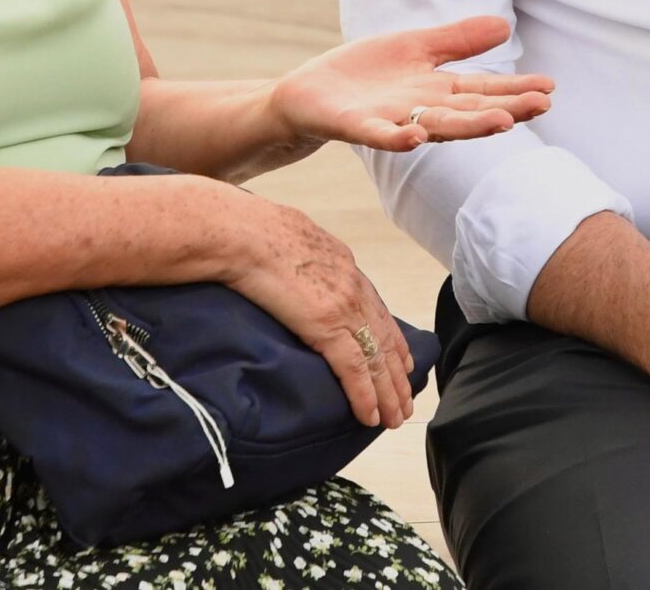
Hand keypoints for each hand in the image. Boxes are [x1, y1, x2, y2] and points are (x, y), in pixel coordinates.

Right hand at [216, 188, 415, 428]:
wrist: (244, 233)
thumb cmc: (255, 232)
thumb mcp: (295, 240)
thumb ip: (308, 260)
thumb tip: (300, 269)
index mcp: (345, 266)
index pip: (378, 311)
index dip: (393, 340)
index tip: (403, 362)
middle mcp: (353, 288)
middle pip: (385, 339)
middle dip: (398, 374)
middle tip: (405, 402)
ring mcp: (344, 308)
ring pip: (377, 359)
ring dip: (388, 393)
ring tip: (395, 418)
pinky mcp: (327, 326)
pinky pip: (354, 369)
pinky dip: (365, 396)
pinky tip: (370, 416)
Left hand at [269, 15, 552, 153]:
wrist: (306, 95)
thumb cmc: (364, 76)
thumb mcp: (415, 49)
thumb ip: (457, 42)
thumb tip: (506, 26)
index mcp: (436, 90)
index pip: (482, 90)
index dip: (515, 90)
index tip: (550, 89)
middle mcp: (421, 109)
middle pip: (469, 110)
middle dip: (505, 109)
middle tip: (542, 107)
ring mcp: (391, 120)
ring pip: (436, 125)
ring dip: (468, 126)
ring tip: (501, 123)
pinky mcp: (355, 126)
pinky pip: (380, 134)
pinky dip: (398, 136)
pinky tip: (417, 136)